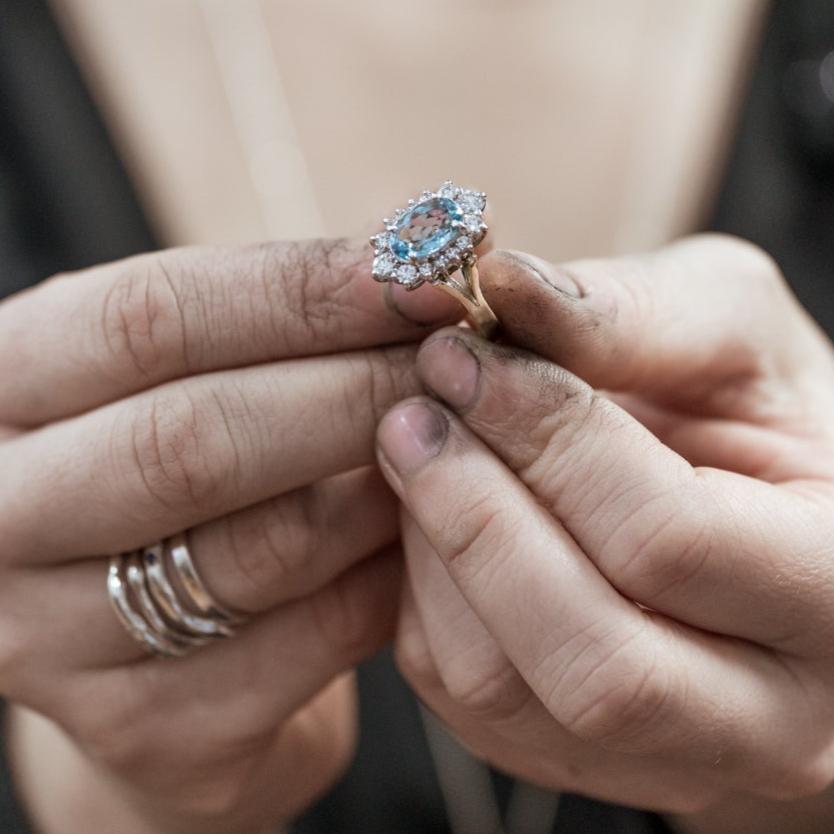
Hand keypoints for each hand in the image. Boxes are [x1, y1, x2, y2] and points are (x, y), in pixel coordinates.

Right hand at [0, 238, 457, 833]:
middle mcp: (2, 515)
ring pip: (266, 547)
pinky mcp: (147, 728)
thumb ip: (278, 328)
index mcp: (9, 389)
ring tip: (454, 446)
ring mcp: (56, 639)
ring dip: (389, 488)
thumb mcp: (197, 376)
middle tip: (458, 365)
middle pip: (194, 439)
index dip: (303, 291)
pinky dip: (393, 580)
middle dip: (354, 391)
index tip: (423, 272)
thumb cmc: (185, 474)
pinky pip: (311, 640)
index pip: (151, 319)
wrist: (150, 640)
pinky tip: (431, 542)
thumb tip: (416, 257)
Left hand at [377, 235, 833, 829]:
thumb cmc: (759, 419)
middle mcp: (768, 717)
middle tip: (410, 411)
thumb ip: (634, 312)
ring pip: (505, 688)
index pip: (664, 537)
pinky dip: (427, 597)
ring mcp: (666, 756)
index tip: (460, 354)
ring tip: (414, 447)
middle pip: (588, 655)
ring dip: (437, 552)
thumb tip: (504, 282)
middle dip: (474, 515)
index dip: (543, 436)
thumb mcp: (736, 339)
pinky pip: (466, 699)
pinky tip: (436, 512)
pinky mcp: (575, 757)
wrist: (762, 523)